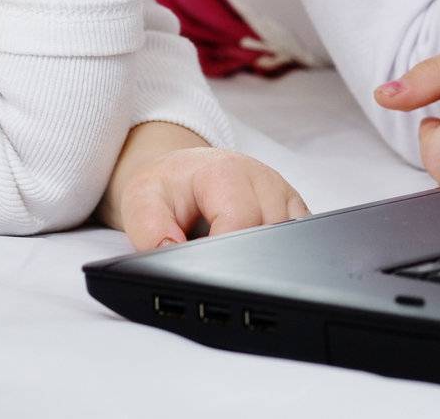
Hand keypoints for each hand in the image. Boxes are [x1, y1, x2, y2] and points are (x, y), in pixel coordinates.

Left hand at [96, 123, 310, 250]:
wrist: (181, 173)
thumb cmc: (164, 188)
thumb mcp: (140, 201)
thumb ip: (150, 229)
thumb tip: (173, 253)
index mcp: (226, 171)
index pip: (241, 222)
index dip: (221, 255)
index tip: (202, 268)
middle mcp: (262, 178)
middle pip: (270, 235)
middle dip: (242, 260)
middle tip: (213, 264)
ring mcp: (282, 193)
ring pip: (290, 241)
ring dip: (262, 257)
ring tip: (229, 254)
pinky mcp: (294, 209)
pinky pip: (299, 239)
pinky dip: (281, 254)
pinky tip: (253, 253)